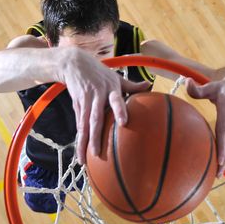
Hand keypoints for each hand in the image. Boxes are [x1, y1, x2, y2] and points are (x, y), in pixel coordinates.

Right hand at [58, 48, 150, 163]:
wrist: (74, 64)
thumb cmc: (100, 73)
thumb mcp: (116, 77)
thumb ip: (131, 85)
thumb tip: (149, 85)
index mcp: (110, 89)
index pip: (116, 100)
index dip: (119, 110)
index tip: (123, 123)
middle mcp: (97, 96)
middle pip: (96, 118)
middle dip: (96, 136)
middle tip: (98, 153)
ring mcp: (85, 102)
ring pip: (84, 125)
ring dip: (84, 142)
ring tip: (85, 159)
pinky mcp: (77, 105)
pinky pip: (78, 125)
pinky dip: (79, 139)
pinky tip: (80, 153)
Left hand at [185, 70, 224, 175]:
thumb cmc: (222, 87)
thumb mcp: (210, 85)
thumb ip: (197, 89)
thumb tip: (185, 81)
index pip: (223, 129)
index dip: (222, 145)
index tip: (220, 160)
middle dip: (224, 157)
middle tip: (217, 173)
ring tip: (219, 167)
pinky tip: (224, 150)